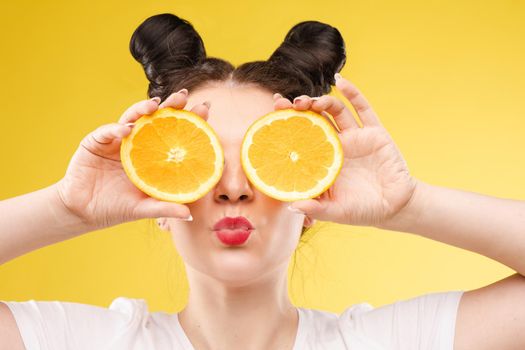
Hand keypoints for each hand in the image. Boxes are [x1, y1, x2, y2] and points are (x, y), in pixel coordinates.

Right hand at [55, 90, 209, 229]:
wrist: (83, 212)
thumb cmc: (116, 208)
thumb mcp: (144, 208)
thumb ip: (164, 208)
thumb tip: (189, 214)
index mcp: (152, 155)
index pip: (174, 134)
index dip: (190, 121)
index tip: (206, 108)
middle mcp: (138, 143)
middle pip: (157, 119)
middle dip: (171, 105)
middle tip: (184, 95)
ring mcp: (117, 140)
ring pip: (132, 118)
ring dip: (143, 109)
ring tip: (155, 104)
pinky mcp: (96, 141)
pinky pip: (107, 132)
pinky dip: (116, 129)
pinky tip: (126, 129)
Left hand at [273, 75, 417, 226]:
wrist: (396, 208)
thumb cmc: (362, 211)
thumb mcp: (336, 212)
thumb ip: (316, 209)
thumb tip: (292, 207)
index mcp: (323, 160)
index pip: (300, 136)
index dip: (287, 123)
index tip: (273, 111)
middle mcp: (336, 145)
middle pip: (315, 119)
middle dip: (300, 108)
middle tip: (287, 103)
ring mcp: (356, 137)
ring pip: (336, 112)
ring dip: (322, 102)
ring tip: (311, 100)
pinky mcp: (375, 133)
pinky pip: (364, 109)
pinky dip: (353, 93)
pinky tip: (341, 82)